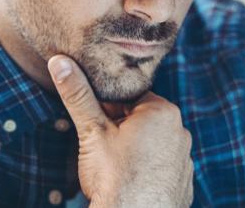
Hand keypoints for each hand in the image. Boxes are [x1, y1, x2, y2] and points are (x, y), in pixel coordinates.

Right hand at [47, 55, 193, 207]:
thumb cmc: (114, 178)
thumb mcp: (92, 131)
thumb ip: (78, 94)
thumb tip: (60, 62)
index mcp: (161, 112)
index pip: (130, 97)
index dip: (107, 110)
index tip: (95, 125)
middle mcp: (180, 131)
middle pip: (141, 120)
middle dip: (120, 130)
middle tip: (101, 149)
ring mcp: (185, 159)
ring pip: (151, 144)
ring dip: (133, 150)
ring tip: (114, 169)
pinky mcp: (183, 182)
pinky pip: (161, 167)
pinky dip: (146, 171)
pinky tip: (129, 182)